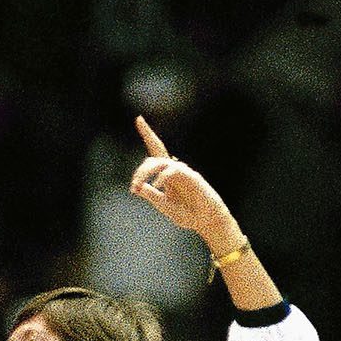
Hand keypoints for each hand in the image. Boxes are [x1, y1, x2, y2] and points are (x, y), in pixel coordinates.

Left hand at [128, 116, 241, 252]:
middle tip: (133, 186)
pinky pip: (174, 171)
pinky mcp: (192, 177)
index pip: (156, 151)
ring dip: (146, 173)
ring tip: (138, 185)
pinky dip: (162, 176)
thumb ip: (153, 196)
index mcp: (167, 175)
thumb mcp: (165, 206)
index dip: (148, 134)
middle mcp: (174, 170)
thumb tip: (139, 188)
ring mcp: (184, 172)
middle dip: (141, 170)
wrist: (207, 222)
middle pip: (155, 156)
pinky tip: (157, 185)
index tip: (139, 118)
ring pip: (161, 162)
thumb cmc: (188, 215)